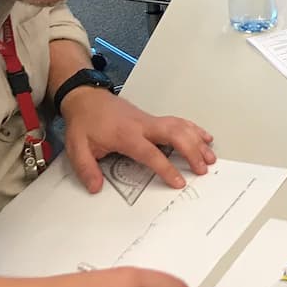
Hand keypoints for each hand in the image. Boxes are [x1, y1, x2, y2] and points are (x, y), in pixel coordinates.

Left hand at [58, 88, 215, 192]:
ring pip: (181, 127)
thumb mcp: (77, 147)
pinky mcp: (154, 118)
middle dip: (192, 152)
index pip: (151, 153)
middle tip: (202, 168)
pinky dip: (194, 129)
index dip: (166, 168)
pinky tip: (204, 137)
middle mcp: (143, 126)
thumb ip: (86, 169)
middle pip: (175, 135)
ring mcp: (151, 120)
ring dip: (197, 141)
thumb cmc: (84, 122)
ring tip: (210, 157)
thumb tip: (95, 187)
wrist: (86, 98)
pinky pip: (179, 121)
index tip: (179, 181)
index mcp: (126, 135)